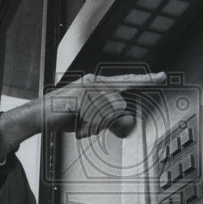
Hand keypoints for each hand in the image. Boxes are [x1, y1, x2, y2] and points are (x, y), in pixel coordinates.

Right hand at [0, 72, 165, 159]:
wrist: (39, 115)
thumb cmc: (66, 115)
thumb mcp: (94, 120)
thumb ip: (113, 121)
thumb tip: (129, 123)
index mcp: (99, 83)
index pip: (127, 81)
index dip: (145, 80)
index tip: (162, 77)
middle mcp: (95, 81)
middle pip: (117, 106)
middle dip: (105, 122)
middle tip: (89, 124)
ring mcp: (87, 88)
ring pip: (107, 115)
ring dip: (94, 125)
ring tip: (79, 123)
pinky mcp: (80, 98)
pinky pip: (96, 118)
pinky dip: (87, 126)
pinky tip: (76, 123)